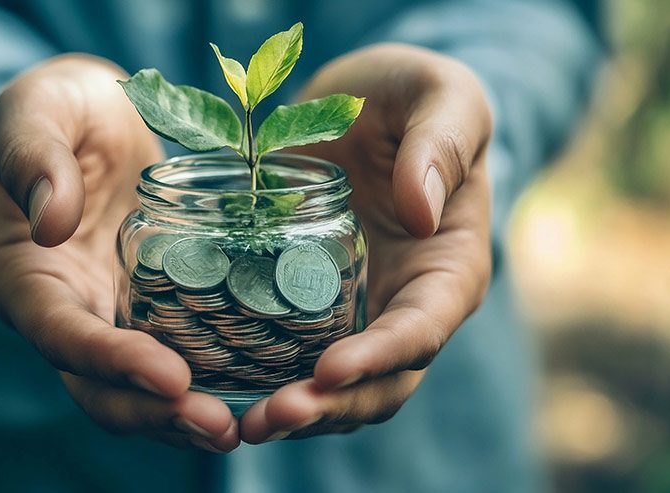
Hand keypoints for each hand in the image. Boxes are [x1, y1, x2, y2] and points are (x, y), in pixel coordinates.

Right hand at [0, 55, 237, 452]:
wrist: (91, 117)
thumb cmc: (54, 109)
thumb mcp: (35, 113)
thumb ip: (33, 159)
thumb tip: (51, 222)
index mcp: (25, 276)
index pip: (61, 335)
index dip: (112, 362)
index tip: (171, 377)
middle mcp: (66, 312)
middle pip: (100, 387)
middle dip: (156, 414)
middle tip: (219, 427)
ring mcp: (110, 315)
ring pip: (138, 389)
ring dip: (185, 416)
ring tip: (243, 428)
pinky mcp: (152, 307)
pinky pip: (177, 355)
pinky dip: (210, 381)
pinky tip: (257, 390)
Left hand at [241, 44, 492, 441]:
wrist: (368, 105)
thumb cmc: (415, 96)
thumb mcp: (441, 97)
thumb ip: (441, 143)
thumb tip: (419, 212)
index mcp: (449, 267)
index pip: (423, 328)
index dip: (380, 357)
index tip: (328, 369)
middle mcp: (407, 304)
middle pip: (380, 381)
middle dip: (330, 407)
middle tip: (270, 419)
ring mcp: (359, 310)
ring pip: (338, 386)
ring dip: (297, 412)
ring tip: (244, 425)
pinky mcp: (313, 303)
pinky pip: (295, 356)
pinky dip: (267, 381)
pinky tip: (220, 388)